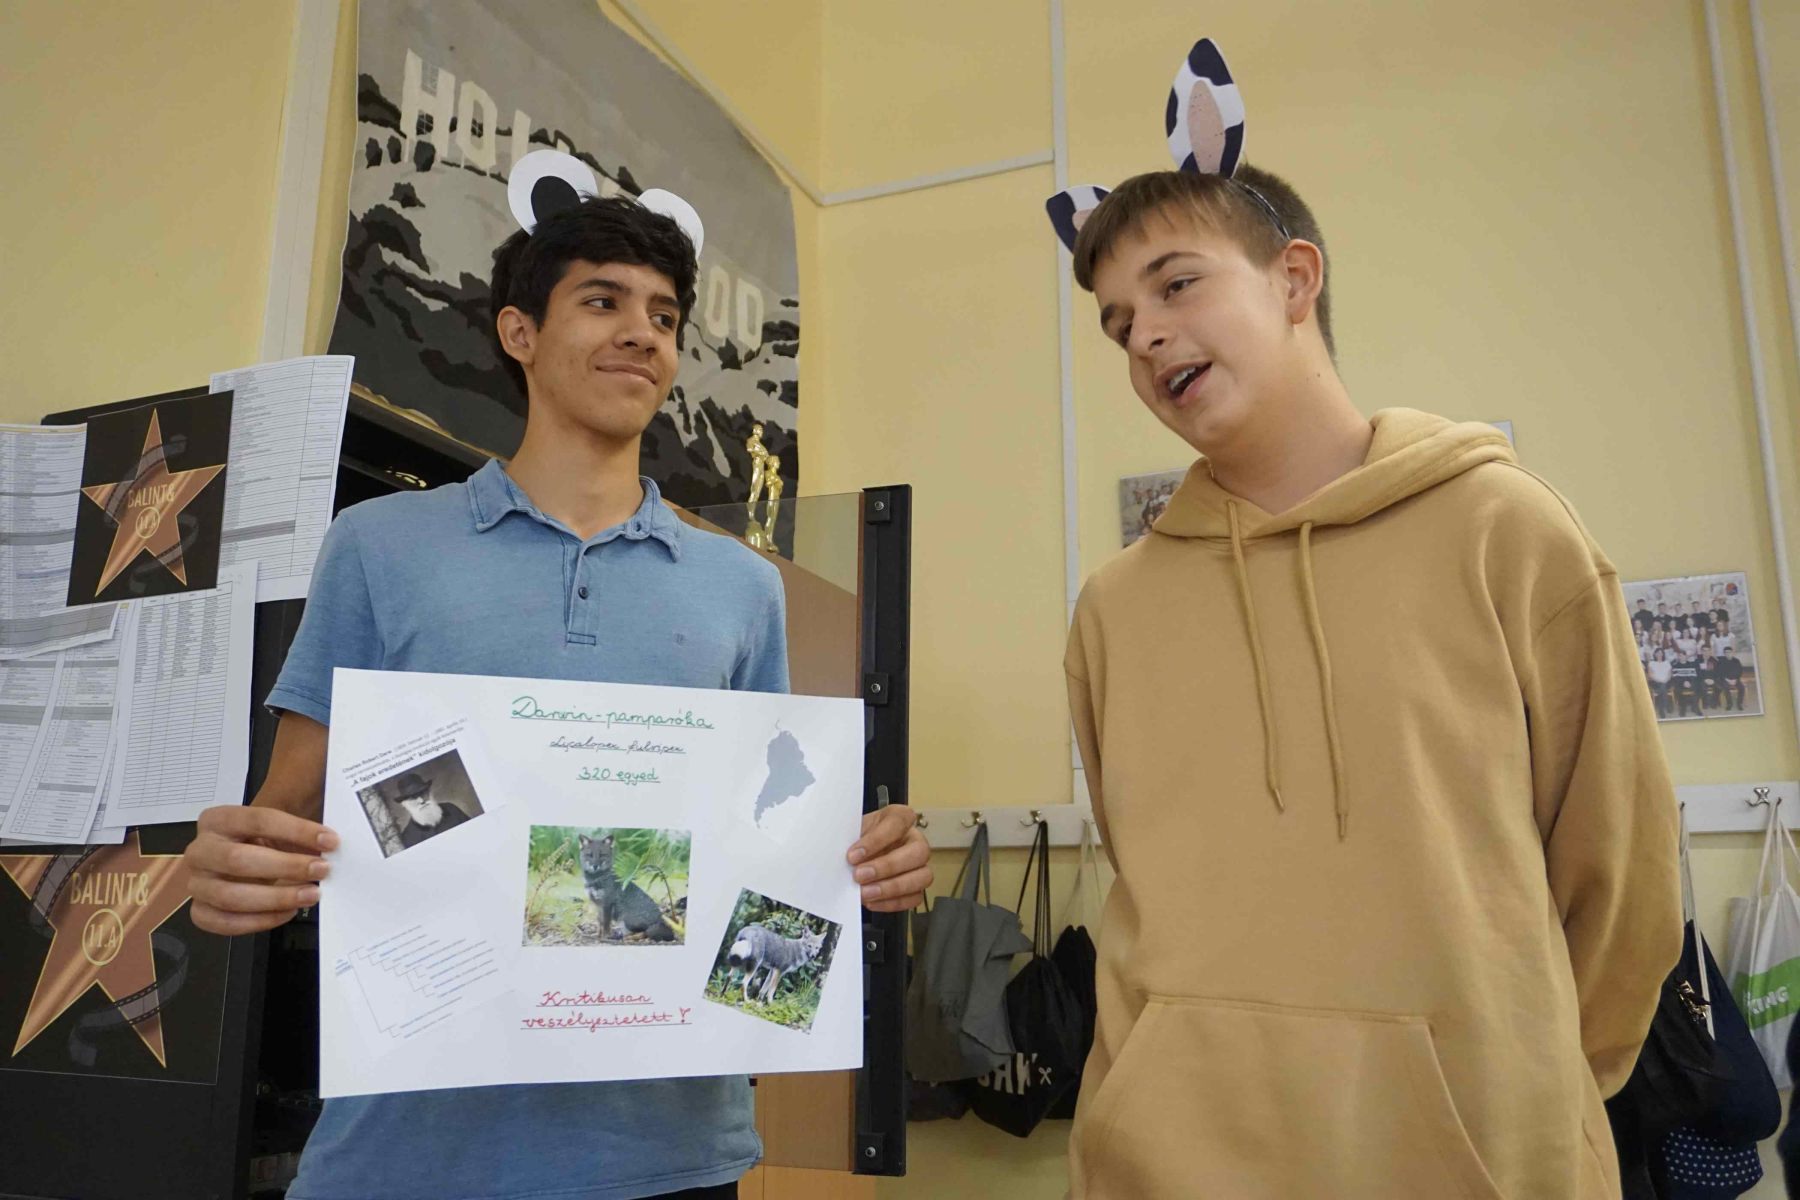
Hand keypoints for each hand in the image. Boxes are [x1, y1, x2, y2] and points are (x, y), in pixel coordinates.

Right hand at [184, 805, 338, 935]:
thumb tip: (329, 845)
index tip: (329, 841)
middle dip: (286, 867)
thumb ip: (300, 832)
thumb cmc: (262, 842)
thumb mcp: (279, 828)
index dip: (297, 831)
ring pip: (230, 896)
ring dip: (276, 898)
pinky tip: (287, 912)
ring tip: (310, 895)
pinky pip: (225, 922)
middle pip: (237, 860)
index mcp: (217, 819)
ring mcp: (196, 883)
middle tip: (321, 870)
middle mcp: (200, 850)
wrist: (239, 860)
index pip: (258, 820)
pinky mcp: (199, 911)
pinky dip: (260, 921)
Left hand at [847, 805, 930, 912]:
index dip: (877, 839)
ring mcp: (919, 864)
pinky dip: (892, 902)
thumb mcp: (851, 832)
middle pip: (918, 852)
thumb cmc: (856, 841)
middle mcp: (914, 840)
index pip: (899, 822)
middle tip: (860, 875)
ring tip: (866, 892)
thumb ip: (850, 840)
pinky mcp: (917, 886)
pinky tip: (872, 900)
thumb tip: (842, 855)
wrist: (853, 857)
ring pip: (923, 876)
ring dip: (892, 887)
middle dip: (887, 866)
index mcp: (900, 818)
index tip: (854, 854)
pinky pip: (914, 897)